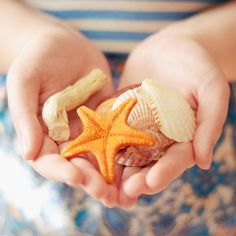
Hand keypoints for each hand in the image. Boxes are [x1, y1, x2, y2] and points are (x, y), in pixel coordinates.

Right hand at [7, 24, 116, 201]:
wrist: (63, 43)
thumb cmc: (38, 59)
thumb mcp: (25, 83)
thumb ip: (25, 117)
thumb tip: (28, 154)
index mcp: (44, 134)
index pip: (51, 161)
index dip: (63, 171)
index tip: (78, 177)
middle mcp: (68, 136)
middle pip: (80, 165)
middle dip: (93, 181)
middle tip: (108, 195)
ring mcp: (91, 128)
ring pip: (102, 157)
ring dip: (114, 175)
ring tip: (128, 192)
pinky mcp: (109, 118)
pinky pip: (119, 135)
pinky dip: (129, 150)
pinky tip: (142, 161)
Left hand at [114, 31, 229, 207]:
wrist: (173, 46)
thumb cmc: (196, 65)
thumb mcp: (211, 88)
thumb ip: (209, 123)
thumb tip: (204, 162)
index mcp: (182, 136)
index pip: (174, 160)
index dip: (164, 173)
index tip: (150, 184)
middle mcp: (159, 137)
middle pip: (148, 164)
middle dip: (135, 180)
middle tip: (122, 195)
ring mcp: (138, 127)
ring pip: (126, 154)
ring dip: (115, 172)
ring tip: (103, 188)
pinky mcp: (121, 116)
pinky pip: (110, 131)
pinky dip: (100, 145)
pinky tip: (87, 156)